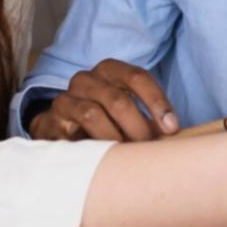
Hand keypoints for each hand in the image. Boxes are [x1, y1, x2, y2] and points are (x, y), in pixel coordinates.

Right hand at [29, 58, 178, 142]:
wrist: (61, 127)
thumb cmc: (107, 117)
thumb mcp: (129, 109)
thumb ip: (151, 117)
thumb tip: (177, 134)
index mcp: (110, 70)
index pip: (137, 78)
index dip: (157, 103)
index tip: (172, 128)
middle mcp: (86, 79)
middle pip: (118, 99)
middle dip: (139, 127)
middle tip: (149, 148)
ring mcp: (66, 98)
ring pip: (93, 114)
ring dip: (115, 138)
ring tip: (128, 155)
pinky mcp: (50, 120)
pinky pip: (71, 132)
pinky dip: (91, 145)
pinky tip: (103, 156)